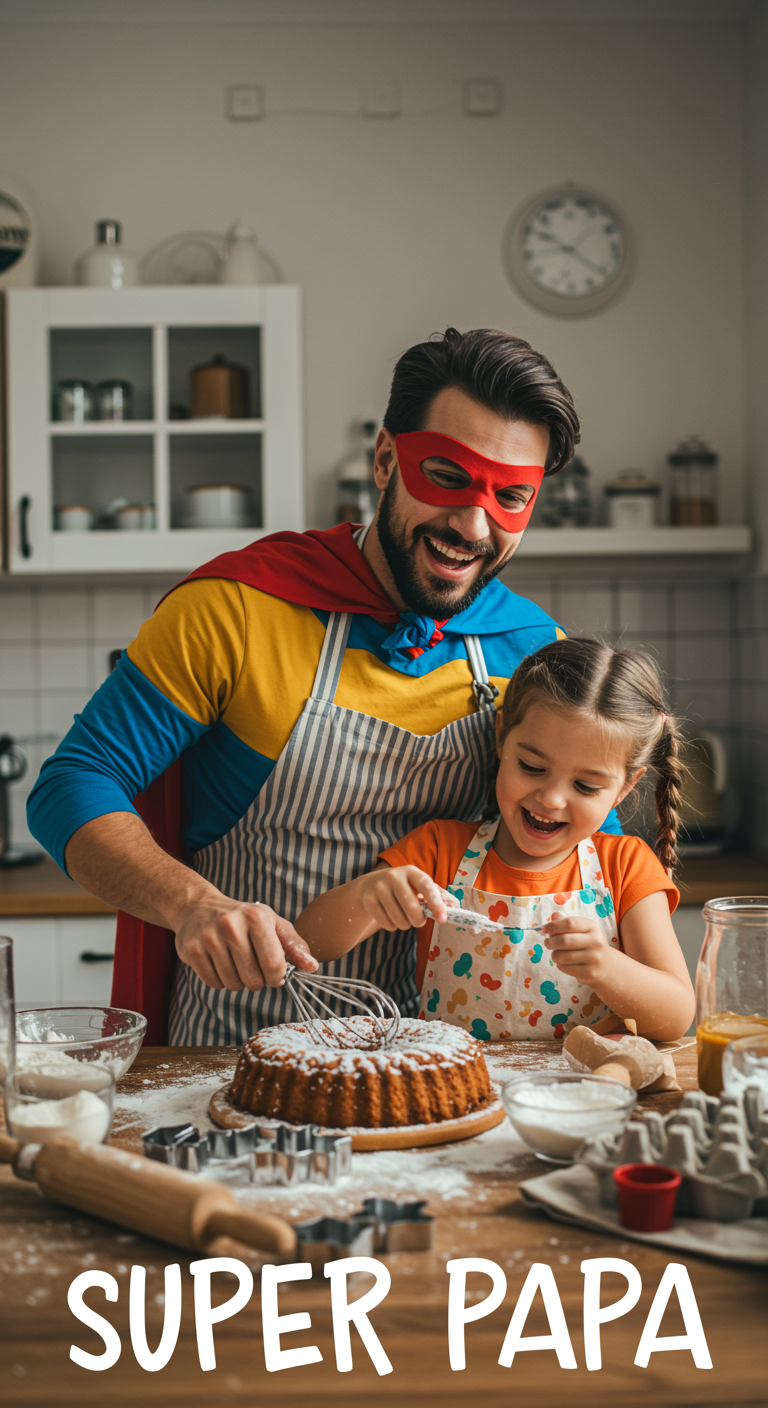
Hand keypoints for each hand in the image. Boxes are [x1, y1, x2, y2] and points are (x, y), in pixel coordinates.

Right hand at [174, 897, 318, 991]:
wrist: (199, 907)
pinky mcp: (192, 950)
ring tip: (235, 962)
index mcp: (256, 918)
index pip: (274, 965)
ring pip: (233, 984)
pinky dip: (220, 980)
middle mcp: (231, 926)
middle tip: (253, 966)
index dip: (277, 977)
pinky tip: (219, 962)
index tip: (275, 973)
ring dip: (238, 981)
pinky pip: (214, 984)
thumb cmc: (243, 918)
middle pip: (253, 979)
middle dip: (257, 980)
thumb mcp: (272, 923)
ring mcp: (209, 938)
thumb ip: (294, 945)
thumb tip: (312, 966)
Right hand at [359, 866, 454, 932]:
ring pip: (399, 918)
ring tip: (404, 919)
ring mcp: (379, 887)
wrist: (371, 885)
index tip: (443, 919)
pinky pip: (386, 924)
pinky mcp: (368, 900)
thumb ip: (434, 896)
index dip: (435, 903)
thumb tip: (454, 907)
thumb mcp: (417, 886)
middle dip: (418, 920)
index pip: (426, 885)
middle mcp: (393, 876)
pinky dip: (392, 927)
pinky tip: (391, 918)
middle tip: (419, 922)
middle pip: (411, 906)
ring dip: (405, 925)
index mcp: (410, 871)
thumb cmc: (403, 888)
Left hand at [539, 915, 614, 985]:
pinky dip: (559, 965)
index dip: (553, 926)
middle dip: (550, 942)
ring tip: (556, 953)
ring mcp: (594, 958)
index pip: (569, 923)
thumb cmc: (588, 944)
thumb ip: (566, 922)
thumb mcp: (581, 930)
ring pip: (562, 956)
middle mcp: (596, 941)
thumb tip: (553, 916)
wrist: (606, 966)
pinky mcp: (589, 973)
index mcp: (592, 927)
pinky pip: (564, 968)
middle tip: (547, 943)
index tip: (543, 929)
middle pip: (564, 940)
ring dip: (554, 955)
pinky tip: (565, 963)